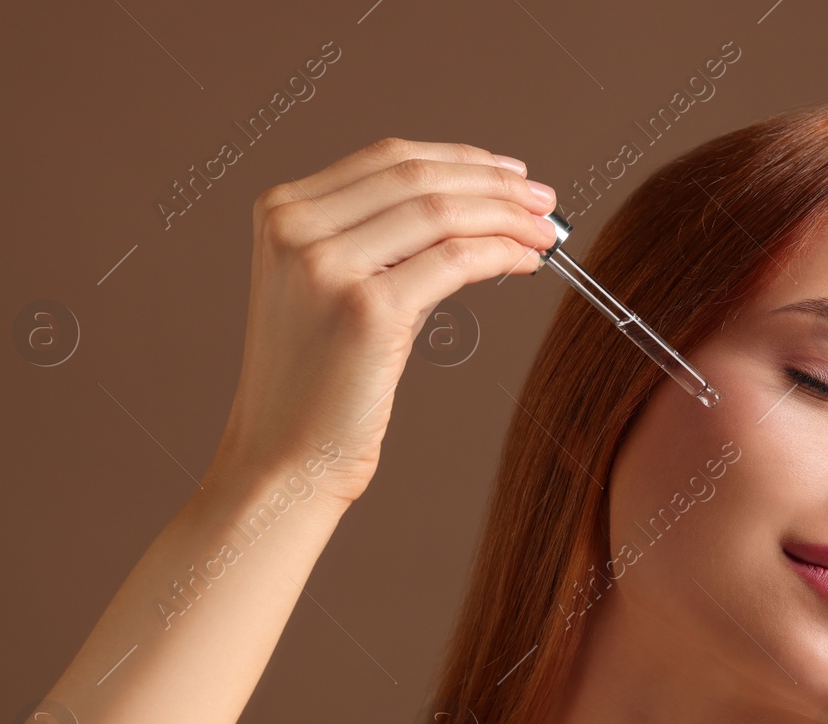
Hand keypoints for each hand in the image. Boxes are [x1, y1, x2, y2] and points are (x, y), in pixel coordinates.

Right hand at [208, 137, 558, 504]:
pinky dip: (500, 254)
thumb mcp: (332, 291)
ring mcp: (327, 266)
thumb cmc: (315, 387)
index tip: (509, 173)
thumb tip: (474, 214)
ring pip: (440, 213)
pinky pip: (454, 261)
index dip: (461, 160)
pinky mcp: (366, 309)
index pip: (388, 159)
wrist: (284, 460)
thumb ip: (382, 244)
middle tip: (544, 199)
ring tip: (545, 231)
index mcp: (282, 212)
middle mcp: (296, 228)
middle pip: (418, 178)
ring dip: (507, 216)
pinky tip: (523, 261)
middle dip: (495, 183)